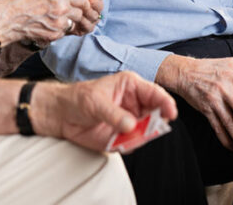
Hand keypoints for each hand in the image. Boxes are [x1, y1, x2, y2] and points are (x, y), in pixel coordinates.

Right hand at [0, 0, 106, 48]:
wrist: (6, 20)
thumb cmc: (21, 3)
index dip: (88, 2)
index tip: (88, 4)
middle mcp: (62, 8)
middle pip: (84, 12)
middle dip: (87, 14)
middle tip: (88, 15)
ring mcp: (59, 23)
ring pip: (77, 23)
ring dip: (79, 23)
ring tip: (75, 22)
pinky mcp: (54, 35)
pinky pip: (66, 32)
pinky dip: (66, 30)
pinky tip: (59, 27)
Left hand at [29, 71, 176, 151]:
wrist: (62, 115)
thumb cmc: (79, 99)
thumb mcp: (95, 103)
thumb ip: (114, 114)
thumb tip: (131, 126)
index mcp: (132, 86)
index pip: (155, 93)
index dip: (165, 103)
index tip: (170, 113)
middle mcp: (135, 103)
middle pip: (156, 114)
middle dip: (154, 124)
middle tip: (147, 129)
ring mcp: (131, 120)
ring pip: (146, 131)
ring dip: (139, 136)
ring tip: (122, 135)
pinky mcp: (124, 136)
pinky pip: (133, 144)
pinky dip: (127, 145)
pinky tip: (114, 140)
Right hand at [156, 54, 232, 151]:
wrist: (185, 73)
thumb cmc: (211, 67)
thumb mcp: (230, 62)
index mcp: (231, 76)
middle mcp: (224, 89)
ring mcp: (214, 101)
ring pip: (228, 121)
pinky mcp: (206, 110)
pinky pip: (216, 126)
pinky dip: (224, 138)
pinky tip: (232, 147)